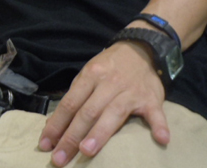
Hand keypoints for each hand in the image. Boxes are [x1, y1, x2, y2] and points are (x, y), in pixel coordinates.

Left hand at [38, 42, 168, 166]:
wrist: (141, 49)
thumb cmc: (109, 67)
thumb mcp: (88, 74)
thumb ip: (76, 96)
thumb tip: (56, 123)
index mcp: (90, 76)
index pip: (69, 104)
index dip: (56, 125)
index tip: (45, 145)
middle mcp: (108, 84)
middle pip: (87, 112)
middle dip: (71, 136)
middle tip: (59, 158)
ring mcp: (130, 92)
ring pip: (113, 113)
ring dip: (99, 133)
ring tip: (87, 151)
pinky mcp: (152, 98)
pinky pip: (155, 113)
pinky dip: (159, 126)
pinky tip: (161, 140)